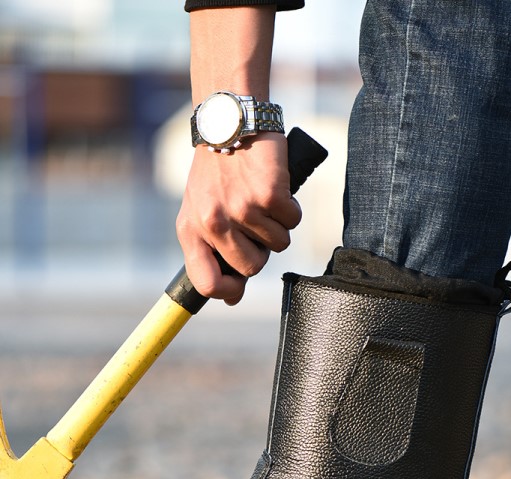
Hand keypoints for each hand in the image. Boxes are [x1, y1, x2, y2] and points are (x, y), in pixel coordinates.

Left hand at [176, 132, 301, 304]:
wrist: (230, 121)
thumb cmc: (218, 172)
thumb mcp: (202, 211)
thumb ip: (213, 254)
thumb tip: (232, 299)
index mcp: (191, 230)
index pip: (206, 283)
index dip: (227, 292)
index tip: (238, 288)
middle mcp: (213, 223)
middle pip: (252, 268)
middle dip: (261, 251)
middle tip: (254, 224)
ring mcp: (242, 209)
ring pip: (278, 246)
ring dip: (277, 226)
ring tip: (262, 200)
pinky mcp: (269, 195)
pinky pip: (293, 221)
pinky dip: (291, 207)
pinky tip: (276, 188)